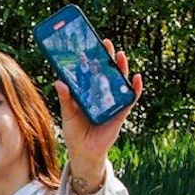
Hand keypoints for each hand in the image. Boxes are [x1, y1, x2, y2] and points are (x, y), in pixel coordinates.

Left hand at [56, 38, 142, 193]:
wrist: (84, 151)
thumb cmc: (74, 132)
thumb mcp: (67, 114)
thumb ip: (65, 99)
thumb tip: (59, 81)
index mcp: (87, 92)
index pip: (89, 71)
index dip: (91, 57)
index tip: (89, 43)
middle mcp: (100, 93)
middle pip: (106, 72)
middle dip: (107, 57)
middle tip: (106, 43)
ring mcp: (112, 102)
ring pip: (119, 81)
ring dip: (121, 68)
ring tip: (120, 55)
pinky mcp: (121, 112)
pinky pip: (130, 98)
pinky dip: (134, 88)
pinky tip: (135, 78)